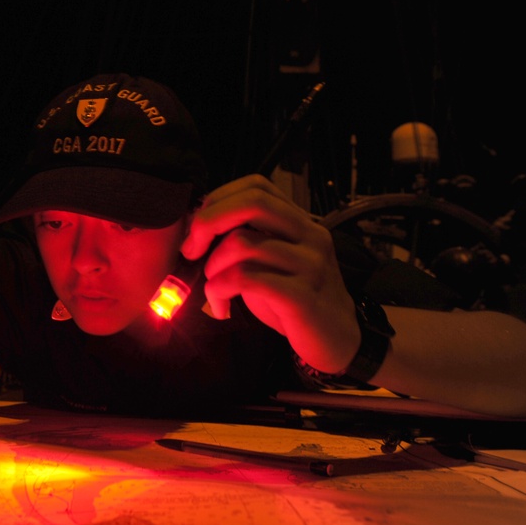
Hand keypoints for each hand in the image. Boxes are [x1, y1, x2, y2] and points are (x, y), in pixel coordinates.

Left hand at [180, 174, 359, 372]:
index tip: (198, 227)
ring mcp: (310, 265)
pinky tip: (220, 306)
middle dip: (209, 221)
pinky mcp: (302, 297)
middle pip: (253, 203)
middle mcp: (310, 235)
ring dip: (213, 267)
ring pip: (242, 244)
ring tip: (215, 288)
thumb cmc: (292, 299)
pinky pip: (246, 279)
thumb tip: (197, 224)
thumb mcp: (270, 262)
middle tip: (191, 249)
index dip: (219, 198)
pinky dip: (220, 290)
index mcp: (300, 221)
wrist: (333, 339)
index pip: (257, 185)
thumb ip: (246, 239)